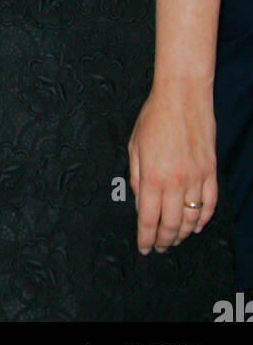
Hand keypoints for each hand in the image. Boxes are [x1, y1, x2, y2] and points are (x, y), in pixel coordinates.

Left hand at [128, 83, 218, 254]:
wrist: (182, 96)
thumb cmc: (155, 116)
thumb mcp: (134, 146)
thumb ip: (136, 177)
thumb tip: (140, 202)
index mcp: (152, 176)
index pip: (148, 219)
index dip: (146, 238)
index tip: (144, 248)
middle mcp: (175, 182)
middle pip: (170, 225)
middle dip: (163, 241)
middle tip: (159, 247)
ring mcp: (196, 178)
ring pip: (191, 219)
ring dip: (182, 234)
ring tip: (174, 238)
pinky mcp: (210, 172)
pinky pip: (209, 204)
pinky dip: (203, 219)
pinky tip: (195, 225)